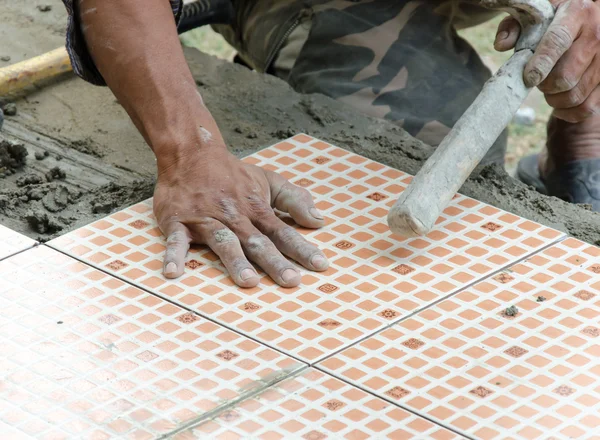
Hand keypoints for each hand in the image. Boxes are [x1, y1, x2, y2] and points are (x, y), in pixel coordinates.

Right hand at [153, 133, 328, 287]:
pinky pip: (176, 240)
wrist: (192, 153)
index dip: (302, 249)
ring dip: (236, 261)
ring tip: (249, 281)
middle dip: (275, 262)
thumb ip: (295, 199)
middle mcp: (235, 216)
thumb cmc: (234, 174)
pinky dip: (174, 255)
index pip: (284, 232)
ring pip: (224, 241)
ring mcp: (206, 219)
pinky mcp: (179, 221)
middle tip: (291, 281)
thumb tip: (319, 221)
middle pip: (257, 242)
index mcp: (257, 210)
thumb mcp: (269, 181)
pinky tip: (174, 273)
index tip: (321, 265)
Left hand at [494, 0, 599, 121]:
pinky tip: (560, 102)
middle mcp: (597, 35)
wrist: (587, 24)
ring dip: (554, 99)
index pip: (558, 40)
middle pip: (565, 77)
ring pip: (574, 96)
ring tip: (549, 87)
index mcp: (577, 13)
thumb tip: (501, 45)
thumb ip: (514, 26)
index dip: (540, 63)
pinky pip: (586, 109)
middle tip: (538, 80)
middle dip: (544, 85)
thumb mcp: (535, 16)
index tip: (528, 78)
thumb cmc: (553, 23)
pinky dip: (568, 112)